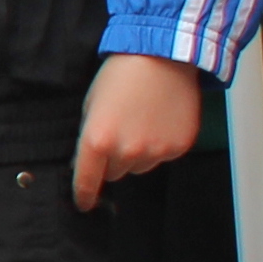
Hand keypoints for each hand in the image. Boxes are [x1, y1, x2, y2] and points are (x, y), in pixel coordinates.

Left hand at [76, 51, 207, 210]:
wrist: (163, 58)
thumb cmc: (121, 76)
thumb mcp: (92, 106)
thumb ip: (89, 137)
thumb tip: (87, 161)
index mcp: (98, 141)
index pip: (87, 180)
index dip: (84, 194)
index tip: (83, 203)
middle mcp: (127, 151)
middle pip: (115, 174)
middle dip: (112, 160)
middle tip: (118, 133)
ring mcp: (156, 151)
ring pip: (140, 167)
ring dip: (136, 155)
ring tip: (141, 122)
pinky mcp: (179, 147)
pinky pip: (162, 157)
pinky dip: (159, 146)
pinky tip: (159, 121)